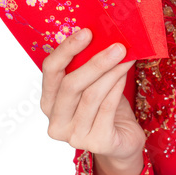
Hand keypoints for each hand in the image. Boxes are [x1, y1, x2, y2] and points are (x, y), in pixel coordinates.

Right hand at [40, 28, 145, 162]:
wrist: (122, 141)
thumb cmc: (106, 109)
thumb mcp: (92, 86)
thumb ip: (87, 67)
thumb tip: (102, 34)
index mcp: (49, 102)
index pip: (50, 70)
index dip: (66, 50)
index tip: (87, 32)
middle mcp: (56, 121)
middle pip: (71, 84)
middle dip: (95, 62)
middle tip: (117, 46)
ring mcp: (74, 136)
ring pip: (91, 96)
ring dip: (111, 72)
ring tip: (126, 56)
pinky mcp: (97, 142)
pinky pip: (107, 108)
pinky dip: (117, 87)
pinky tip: (125, 75)